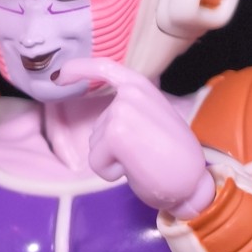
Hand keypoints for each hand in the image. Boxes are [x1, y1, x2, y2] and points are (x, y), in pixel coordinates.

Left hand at [60, 57, 214, 217]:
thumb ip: (133, 112)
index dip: (78, 69)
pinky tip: (135, 169)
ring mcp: (122, 111)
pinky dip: (111, 173)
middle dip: (114, 148)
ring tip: (144, 161)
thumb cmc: (176, 160)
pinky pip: (96, 163)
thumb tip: (109, 120)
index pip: (105, 68)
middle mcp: (130, 94)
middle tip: (147, 154)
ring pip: (95, 146)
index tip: (58, 77)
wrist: (193, 183)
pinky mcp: (115, 133)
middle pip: (98, 127)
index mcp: (142, 88)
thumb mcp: (155, 122)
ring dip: (114, 161)